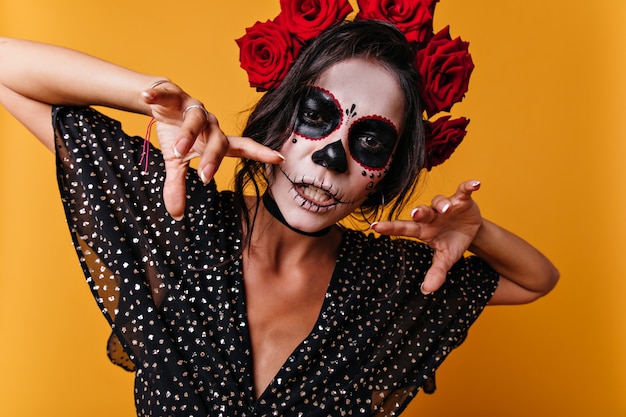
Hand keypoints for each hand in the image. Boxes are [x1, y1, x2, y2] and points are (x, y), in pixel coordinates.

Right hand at [141, 80, 283, 219]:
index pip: (242, 147)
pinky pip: (168, 94)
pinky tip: (146, 100)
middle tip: (204, 177)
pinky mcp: (174, 95)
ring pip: (196, 119)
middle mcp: (210, 124)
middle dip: (212, 159)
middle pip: (218, 140)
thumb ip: (178, 185)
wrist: (161, 105)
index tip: (280, 158)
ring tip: (175, 150)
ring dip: (187, 135)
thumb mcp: (176, 163)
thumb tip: (177, 216)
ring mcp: (193, 108)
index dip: (261, 153)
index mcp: (215, 141)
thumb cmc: (177, 136)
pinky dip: (157, 97)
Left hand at [371, 180, 482, 293]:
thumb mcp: (445, 258)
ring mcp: (446, 205)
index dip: (389, 227)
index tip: (374, 226)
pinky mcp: (462, 199)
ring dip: (443, 203)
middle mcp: (431, 215)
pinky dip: (469, 186)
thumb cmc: (452, 242)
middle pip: (422, 212)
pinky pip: (464, 190)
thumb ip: (436, 272)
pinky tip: (476, 185)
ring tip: (448, 209)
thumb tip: (427, 290)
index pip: (404, 228)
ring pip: (440, 201)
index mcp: (423, 230)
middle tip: (416, 213)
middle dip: (419, 211)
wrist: (469, 230)